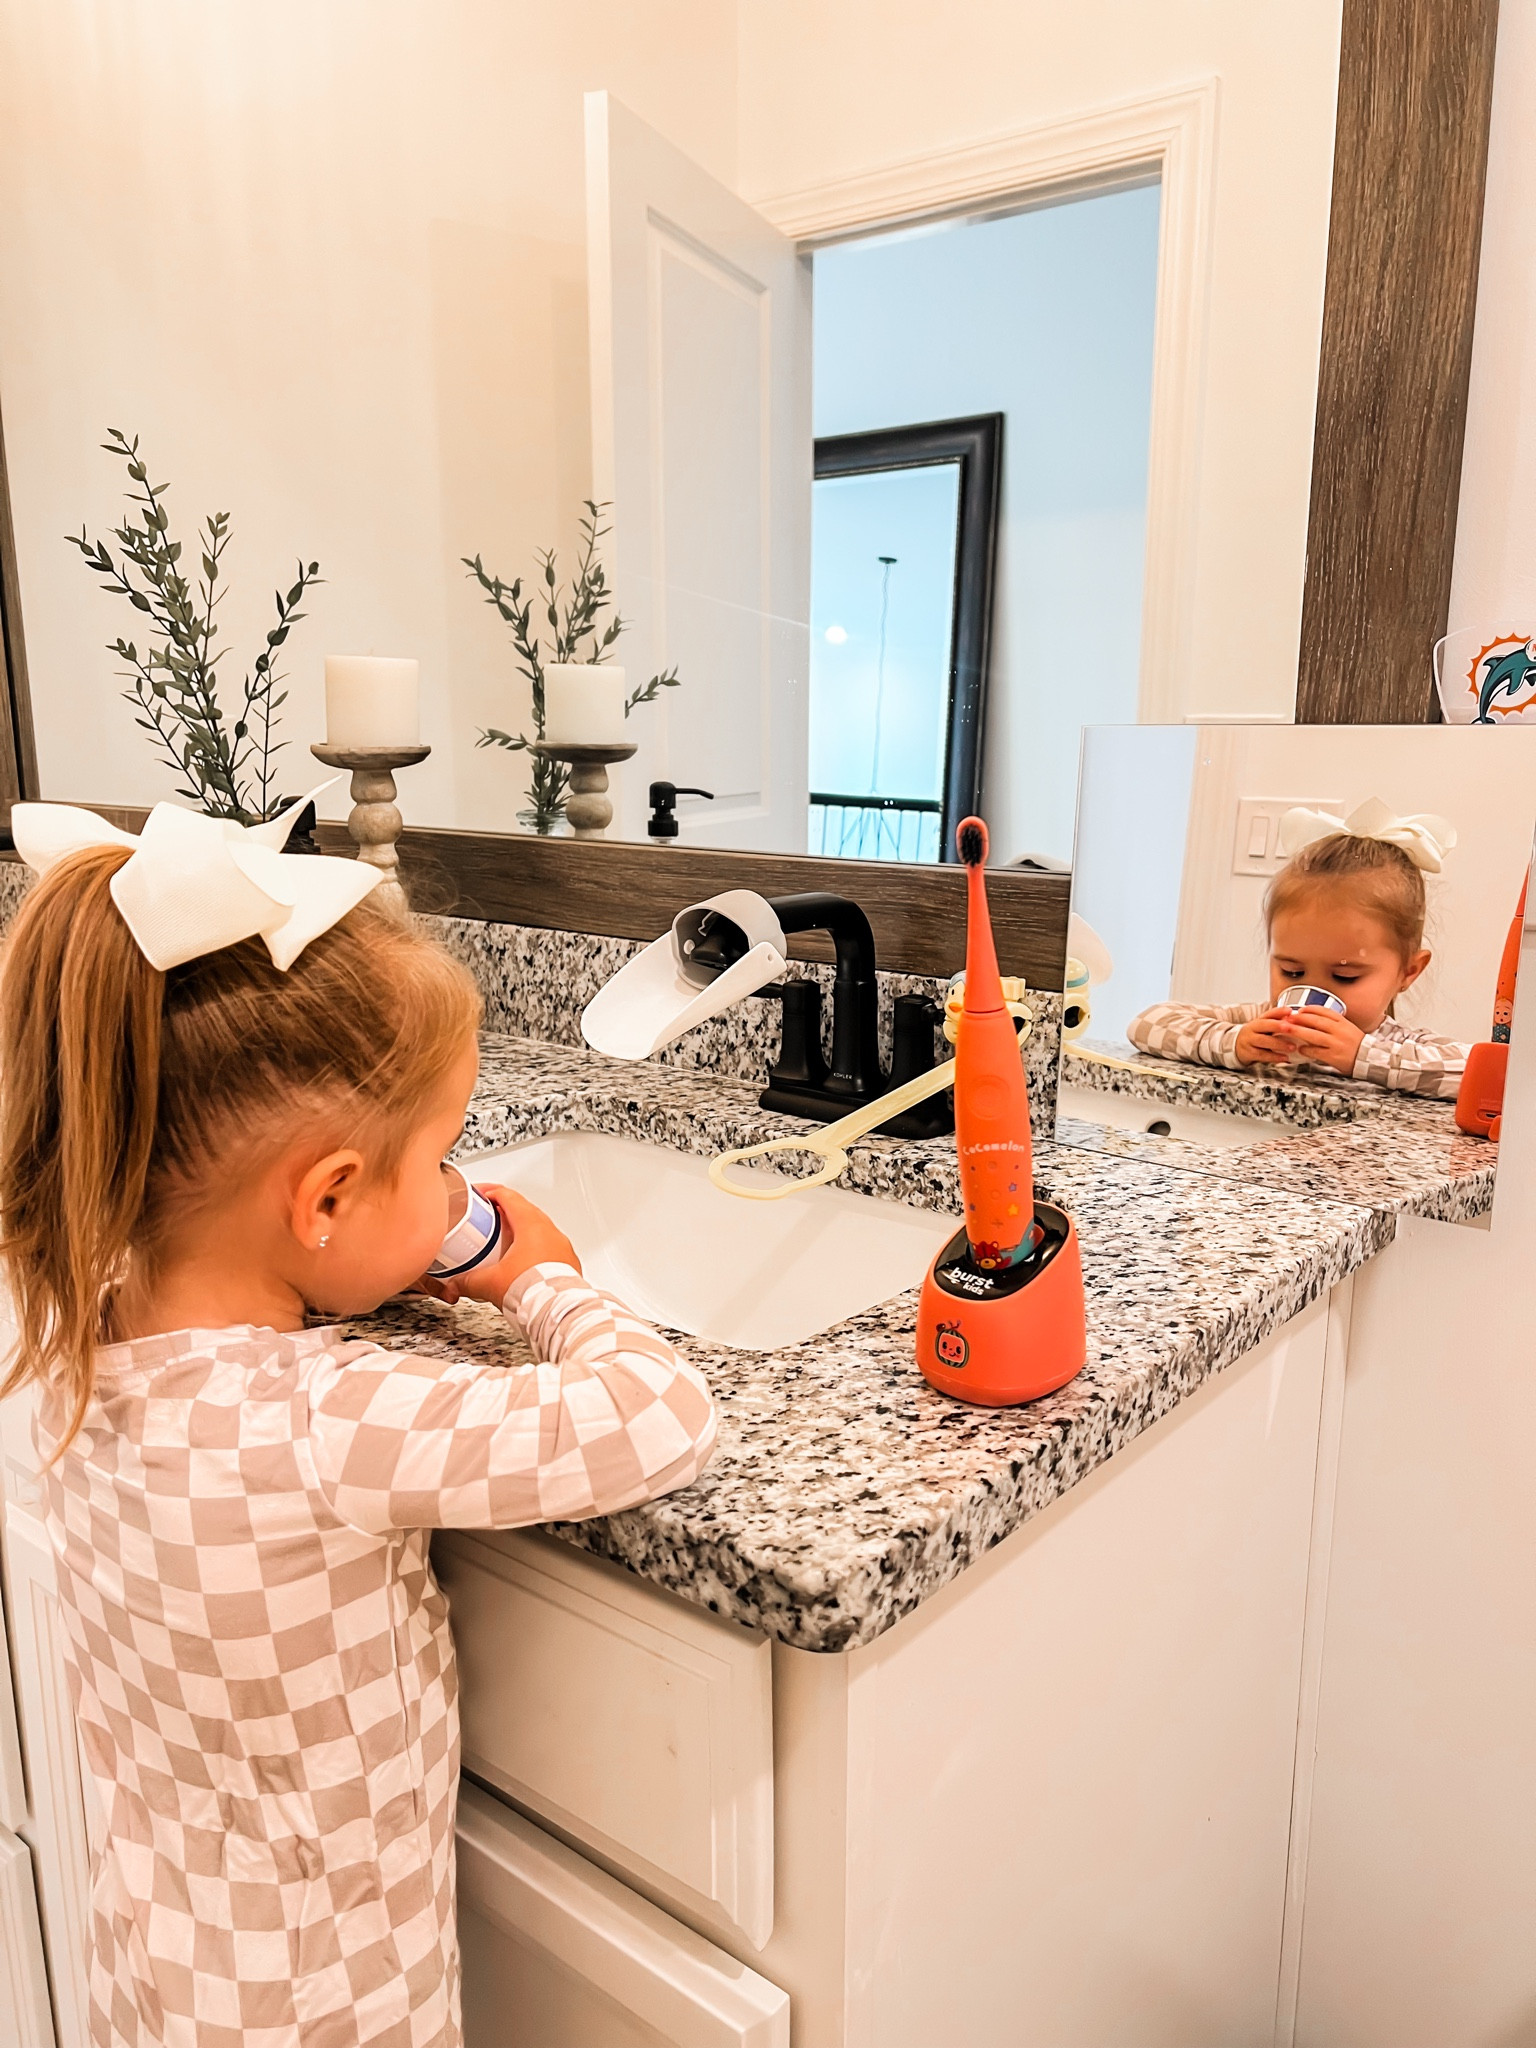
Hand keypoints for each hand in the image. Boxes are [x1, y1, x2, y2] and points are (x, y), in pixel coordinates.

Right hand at [450, 1186, 581, 1306]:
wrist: (557, 1312)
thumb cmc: (532, 1291)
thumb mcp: (489, 1283)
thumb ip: (466, 1281)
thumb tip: (453, 1284)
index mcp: (531, 1225)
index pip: (509, 1196)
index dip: (490, 1192)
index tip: (480, 1194)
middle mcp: (550, 1231)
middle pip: (525, 1210)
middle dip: (505, 1211)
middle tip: (488, 1217)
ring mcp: (561, 1247)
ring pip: (539, 1229)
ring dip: (521, 1231)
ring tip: (504, 1242)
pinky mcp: (568, 1263)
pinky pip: (549, 1247)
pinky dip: (535, 1249)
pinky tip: (523, 1263)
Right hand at [1234, 1015, 1303, 1066]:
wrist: (1236, 1046)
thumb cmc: (1255, 1035)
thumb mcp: (1263, 1026)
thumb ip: (1276, 1019)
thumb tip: (1290, 1014)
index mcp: (1257, 1021)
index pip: (1268, 1014)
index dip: (1278, 1012)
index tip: (1289, 1011)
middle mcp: (1251, 1029)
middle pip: (1264, 1025)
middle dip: (1277, 1026)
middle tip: (1291, 1028)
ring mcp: (1249, 1041)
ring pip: (1263, 1041)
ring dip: (1279, 1044)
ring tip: (1292, 1047)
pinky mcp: (1248, 1053)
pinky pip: (1262, 1055)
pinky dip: (1274, 1057)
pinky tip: (1284, 1058)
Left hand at [1267, 1007, 1363, 1076]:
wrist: (1371, 1059)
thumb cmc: (1357, 1044)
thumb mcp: (1348, 1028)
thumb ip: (1334, 1023)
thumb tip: (1313, 1018)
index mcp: (1343, 1022)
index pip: (1324, 1011)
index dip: (1310, 1009)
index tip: (1299, 1009)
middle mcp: (1339, 1031)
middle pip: (1315, 1021)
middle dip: (1299, 1019)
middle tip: (1287, 1018)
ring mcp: (1336, 1043)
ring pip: (1313, 1035)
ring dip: (1298, 1031)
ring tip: (1286, 1029)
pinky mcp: (1333, 1056)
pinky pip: (1316, 1051)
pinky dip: (1306, 1049)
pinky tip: (1300, 1048)